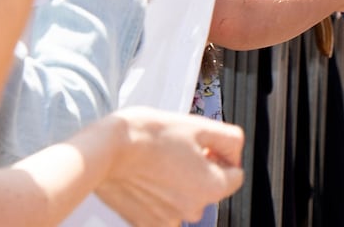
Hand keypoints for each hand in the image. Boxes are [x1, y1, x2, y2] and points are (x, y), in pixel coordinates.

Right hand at [95, 106, 243, 226]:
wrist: (107, 150)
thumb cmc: (150, 135)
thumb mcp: (200, 126)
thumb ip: (230, 141)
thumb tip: (234, 154)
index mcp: (212, 188)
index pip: (235, 174)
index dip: (221, 155)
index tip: (204, 147)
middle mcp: (193, 210)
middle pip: (210, 188)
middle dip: (201, 170)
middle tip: (178, 150)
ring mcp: (168, 220)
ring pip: (186, 199)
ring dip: (179, 184)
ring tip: (160, 163)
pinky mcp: (146, 224)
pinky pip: (164, 210)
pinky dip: (160, 197)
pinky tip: (148, 178)